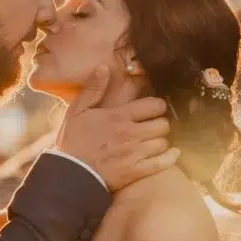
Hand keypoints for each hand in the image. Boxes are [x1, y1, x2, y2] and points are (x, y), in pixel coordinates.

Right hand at [54, 65, 178, 191]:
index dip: (158, 106)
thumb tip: (104, 67)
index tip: (154, 109)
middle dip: (160, 123)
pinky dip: (170, 157)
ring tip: (155, 140)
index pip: (154, 106)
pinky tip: (171, 153)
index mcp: (119, 116)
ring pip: (164, 142)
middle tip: (154, 125)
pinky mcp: (137, 171)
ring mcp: (135, 153)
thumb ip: (93, 89)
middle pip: (163, 124)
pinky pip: (163, 162)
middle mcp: (131, 133)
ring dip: (161, 140)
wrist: (69, 173)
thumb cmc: (73, 141)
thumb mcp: (77, 111)